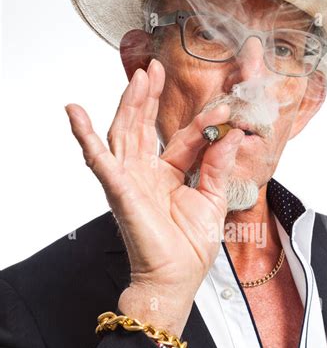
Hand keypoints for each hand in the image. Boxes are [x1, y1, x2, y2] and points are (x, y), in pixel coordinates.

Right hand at [65, 59, 243, 333]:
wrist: (176, 278)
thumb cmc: (189, 249)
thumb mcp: (214, 199)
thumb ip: (219, 166)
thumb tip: (232, 135)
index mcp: (169, 176)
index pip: (182, 139)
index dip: (199, 121)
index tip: (221, 106)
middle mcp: (146, 174)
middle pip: (144, 127)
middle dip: (149, 97)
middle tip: (155, 68)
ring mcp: (130, 180)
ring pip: (124, 133)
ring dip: (128, 104)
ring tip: (138, 77)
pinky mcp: (119, 189)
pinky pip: (98, 159)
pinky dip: (84, 136)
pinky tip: (75, 113)